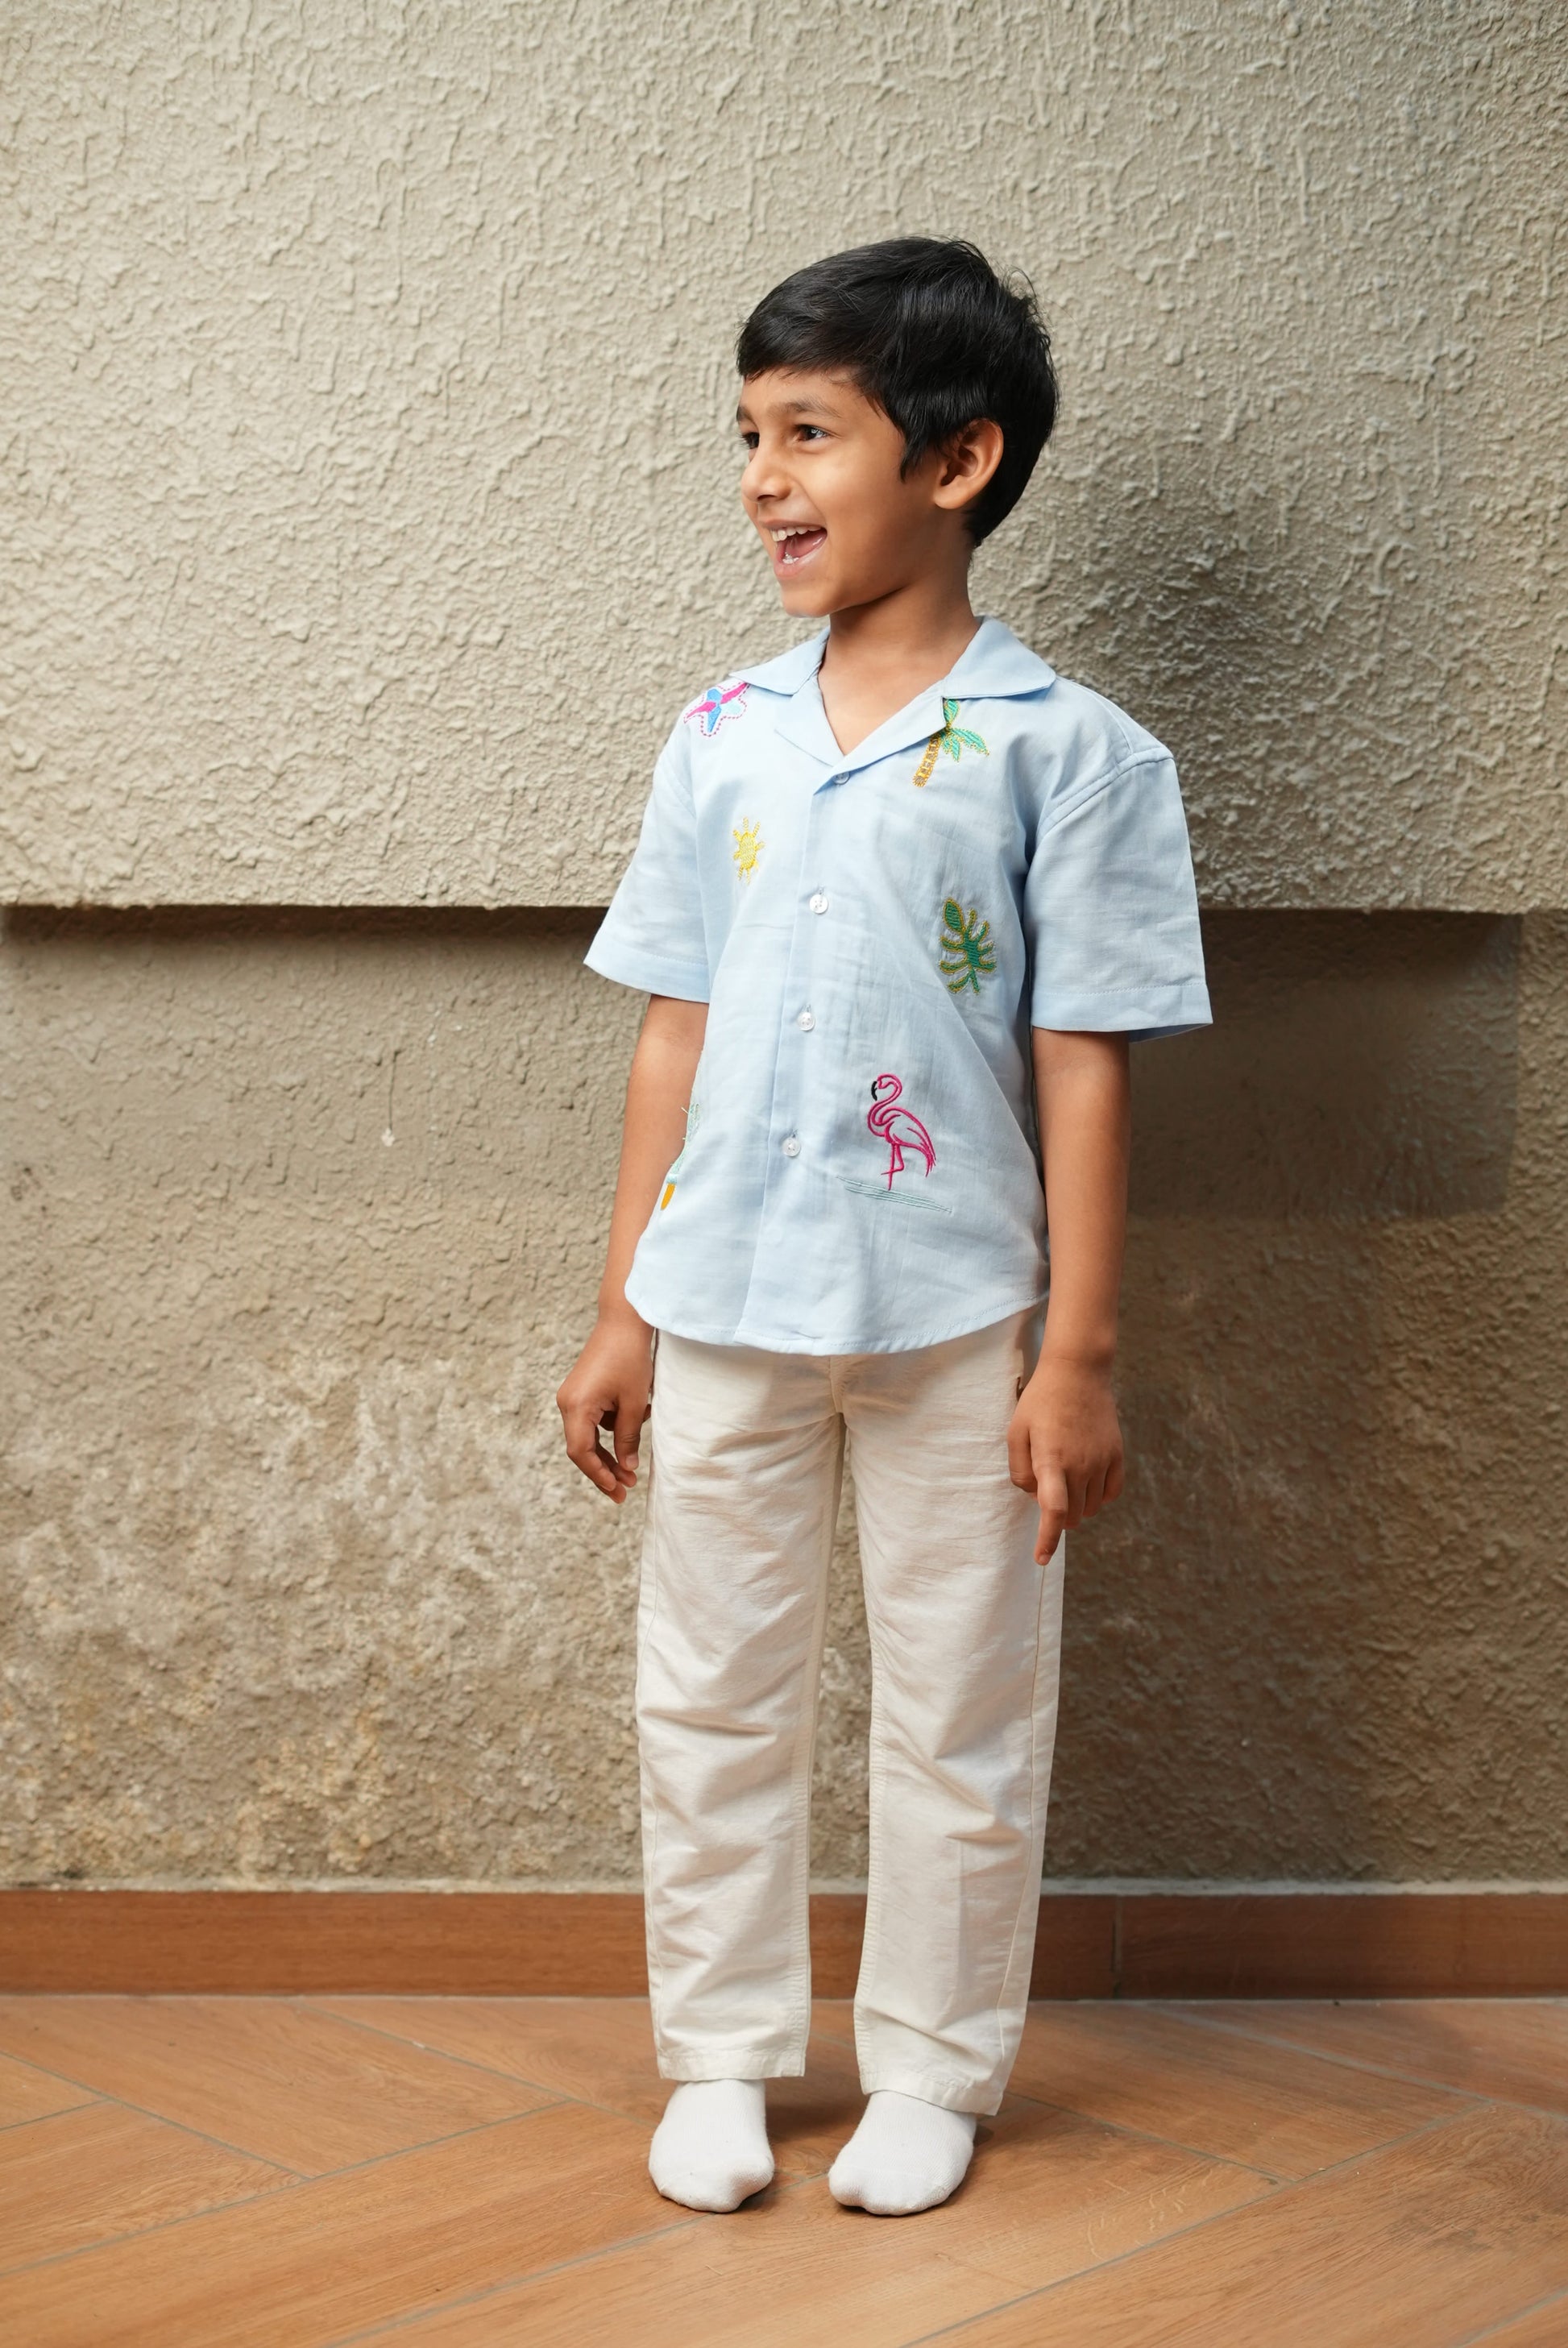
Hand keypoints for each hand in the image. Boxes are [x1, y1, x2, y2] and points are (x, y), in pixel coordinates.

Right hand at [557, 1309, 654, 1502]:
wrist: (624, 1321)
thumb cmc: (630, 1358)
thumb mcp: (633, 1403)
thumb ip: (628, 1438)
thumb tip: (627, 1467)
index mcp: (576, 1407)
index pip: (581, 1453)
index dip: (599, 1475)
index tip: (617, 1490)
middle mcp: (568, 1403)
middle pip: (582, 1448)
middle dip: (605, 1469)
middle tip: (625, 1491)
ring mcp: (573, 1396)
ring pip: (590, 1435)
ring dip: (612, 1449)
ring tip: (635, 1463)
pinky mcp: (582, 1390)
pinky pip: (594, 1419)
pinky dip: (613, 1427)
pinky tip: (637, 1417)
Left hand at [1007, 1352, 1124, 1564]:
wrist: (1078, 1371)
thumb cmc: (1040, 1401)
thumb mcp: (1016, 1432)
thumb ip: (1020, 1469)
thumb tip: (1033, 1497)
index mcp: (1052, 1460)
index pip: (1054, 1511)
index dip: (1048, 1540)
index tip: (1041, 1559)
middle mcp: (1081, 1465)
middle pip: (1073, 1516)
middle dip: (1057, 1516)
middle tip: (1045, 1487)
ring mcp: (1102, 1461)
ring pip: (1091, 1508)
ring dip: (1076, 1506)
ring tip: (1063, 1476)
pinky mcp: (1117, 1455)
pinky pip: (1111, 1493)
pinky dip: (1098, 1498)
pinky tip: (1087, 1484)